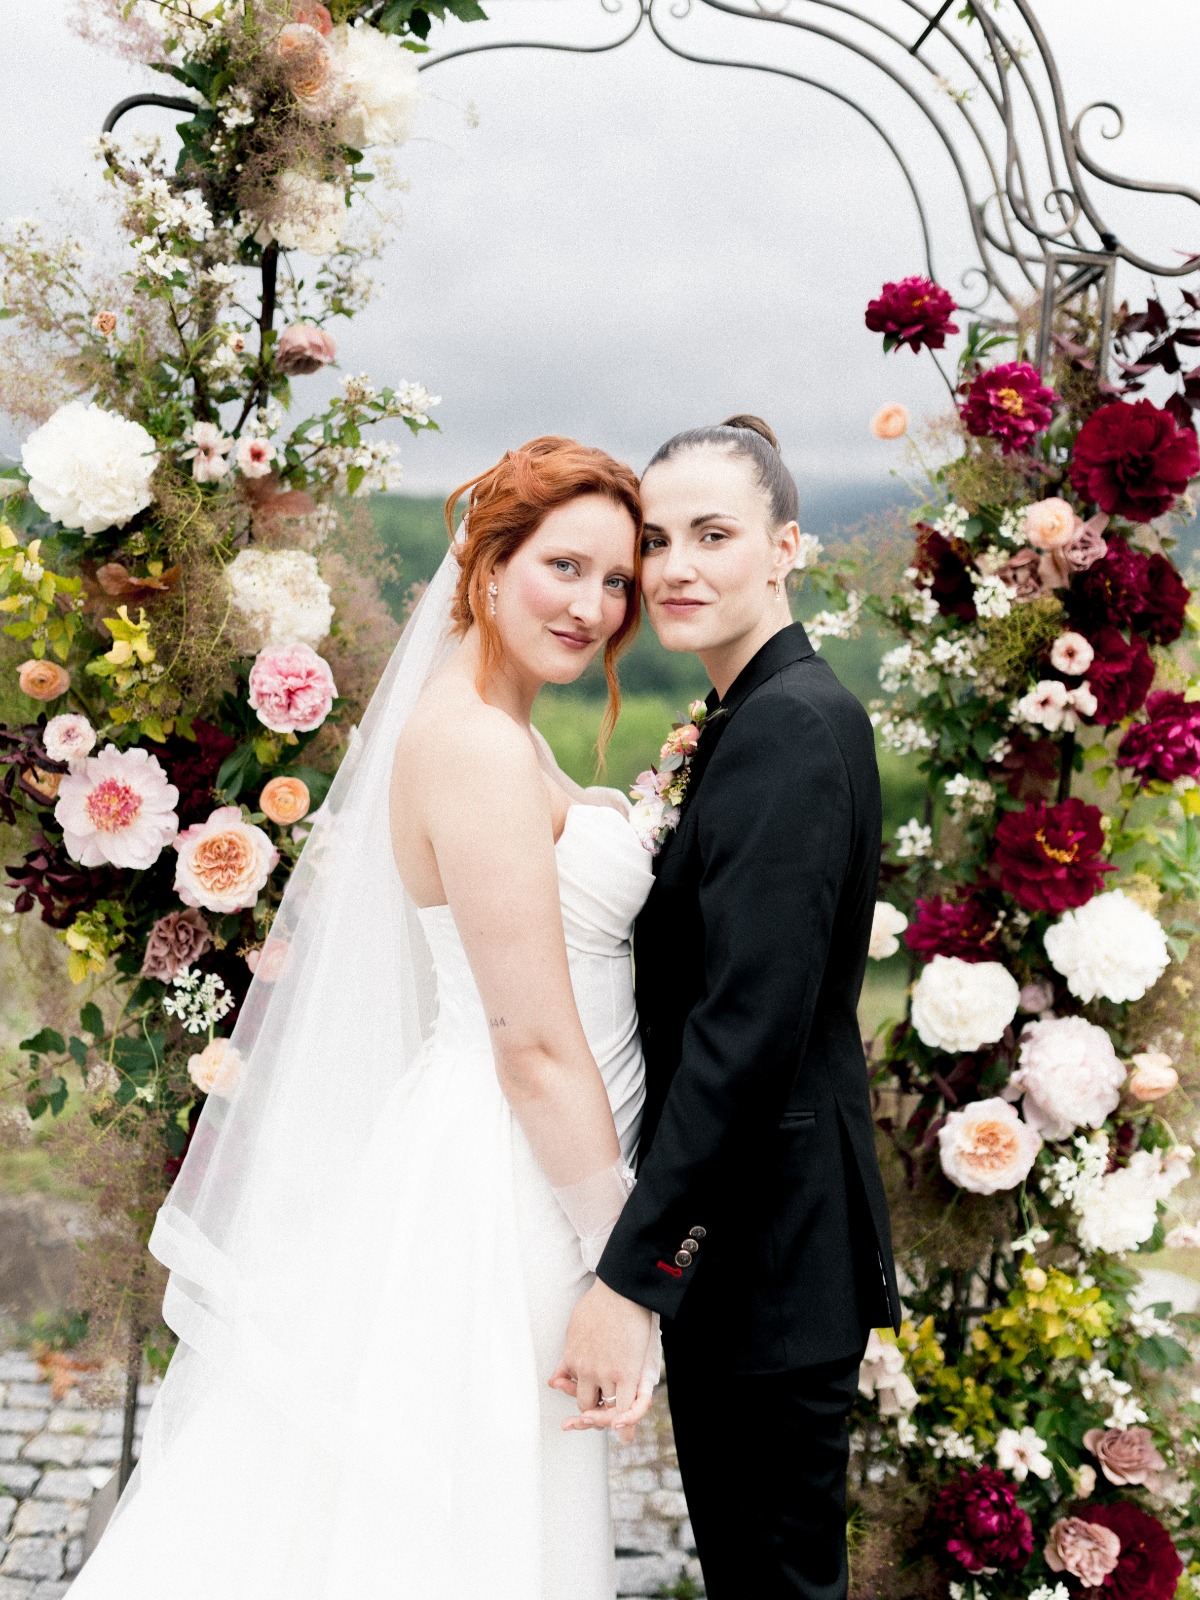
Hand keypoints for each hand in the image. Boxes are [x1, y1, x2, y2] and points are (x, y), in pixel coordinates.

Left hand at [548, 1279, 651, 1432]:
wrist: (619, 1290)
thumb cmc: (600, 1304)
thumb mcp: (575, 1329)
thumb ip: (567, 1357)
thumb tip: (553, 1380)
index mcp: (572, 1358)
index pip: (572, 1390)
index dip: (578, 1397)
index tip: (582, 1404)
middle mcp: (585, 1370)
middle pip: (585, 1404)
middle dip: (592, 1413)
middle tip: (598, 1418)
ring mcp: (606, 1373)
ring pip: (606, 1408)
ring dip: (610, 1418)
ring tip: (616, 1426)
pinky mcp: (627, 1373)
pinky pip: (626, 1408)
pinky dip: (627, 1423)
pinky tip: (626, 1436)